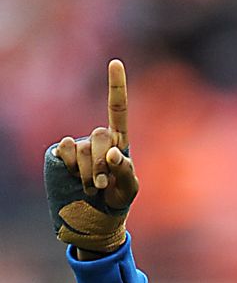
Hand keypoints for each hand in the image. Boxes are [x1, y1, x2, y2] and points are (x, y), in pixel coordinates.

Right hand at [46, 59, 138, 254]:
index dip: (116, 87)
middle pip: (100, 135)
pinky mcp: (60, 156)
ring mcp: (77, 147)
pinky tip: (76, 179)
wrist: (96, 220)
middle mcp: (96, 140)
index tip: (115, 62)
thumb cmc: (117, 203)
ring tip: (93, 188)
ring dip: (89, 172)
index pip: (117, 111)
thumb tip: (112, 152)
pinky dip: (73, 167)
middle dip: (104, 164)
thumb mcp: (130, 190)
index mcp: (118, 143)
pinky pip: (65, 150)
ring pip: (82, 147)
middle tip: (104, 185)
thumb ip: (127, 171)